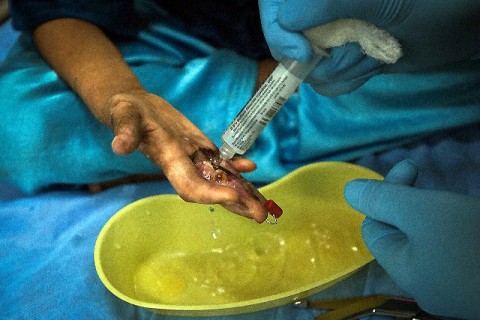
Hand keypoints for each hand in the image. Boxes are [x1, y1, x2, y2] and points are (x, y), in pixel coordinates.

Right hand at [108, 90, 267, 221]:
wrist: (135, 109)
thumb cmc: (126, 111)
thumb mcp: (124, 115)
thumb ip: (125, 130)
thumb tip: (119, 146)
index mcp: (168, 161)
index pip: (191, 186)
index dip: (212, 194)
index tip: (234, 196)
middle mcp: (184, 165)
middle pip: (213, 190)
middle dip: (236, 204)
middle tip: (261, 215)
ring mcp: (194, 158)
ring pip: (221, 179)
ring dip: (242, 192)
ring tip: (264, 204)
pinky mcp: (199, 147)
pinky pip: (220, 161)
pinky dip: (236, 166)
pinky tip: (250, 166)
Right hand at [259, 0, 479, 95]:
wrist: (463, 25)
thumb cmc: (431, 3)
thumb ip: (323, 3)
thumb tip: (286, 24)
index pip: (275, 9)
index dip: (280, 33)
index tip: (307, 53)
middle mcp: (318, 11)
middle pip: (286, 42)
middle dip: (323, 56)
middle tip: (360, 48)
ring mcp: (329, 33)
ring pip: (306, 66)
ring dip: (342, 68)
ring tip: (373, 53)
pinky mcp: (342, 55)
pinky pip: (325, 80)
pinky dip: (348, 79)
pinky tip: (372, 63)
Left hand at [344, 160, 479, 318]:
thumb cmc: (474, 242)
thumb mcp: (423, 212)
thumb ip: (383, 200)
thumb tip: (348, 191)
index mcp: (404, 270)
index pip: (373, 228)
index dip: (383, 195)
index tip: (410, 168)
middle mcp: (425, 281)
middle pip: (401, 233)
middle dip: (408, 200)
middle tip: (420, 171)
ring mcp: (454, 282)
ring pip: (430, 238)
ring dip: (433, 210)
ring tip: (450, 196)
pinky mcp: (475, 276)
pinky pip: (453, 247)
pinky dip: (454, 224)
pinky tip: (467, 213)